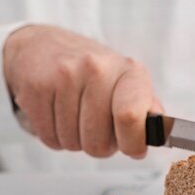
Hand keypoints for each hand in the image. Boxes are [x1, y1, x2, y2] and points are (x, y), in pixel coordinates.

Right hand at [3, 25, 161, 158]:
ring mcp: (64, 76)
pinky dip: (53, 136)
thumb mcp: (127, 84)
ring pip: (72, 144)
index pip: (131, 117)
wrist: (43, 47)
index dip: (132, 143)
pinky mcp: (36, 87)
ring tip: (74, 116)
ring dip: (74, 140)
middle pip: (98, 142)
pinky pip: (49, 138)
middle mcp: (97, 69)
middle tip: (95, 125)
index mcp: (128, 72)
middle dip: (98, 145)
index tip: (131, 146)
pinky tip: (56, 114)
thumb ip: (146, 111)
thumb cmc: (93, 73)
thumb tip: (158, 134)